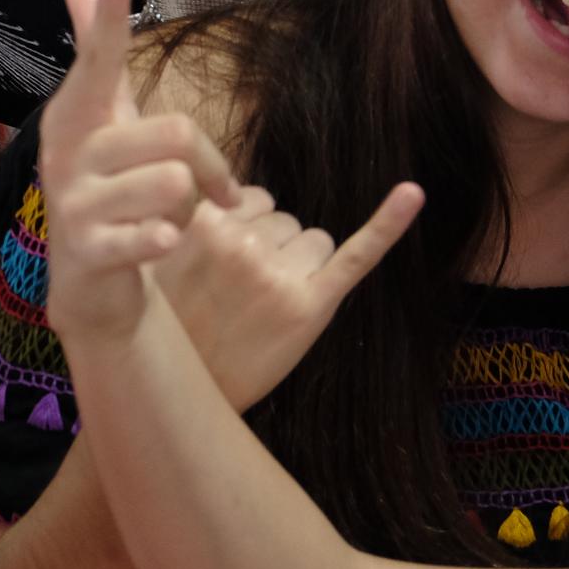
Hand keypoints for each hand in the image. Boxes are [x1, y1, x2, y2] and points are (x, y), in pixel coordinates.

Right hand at [38, 0, 238, 344]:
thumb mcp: (103, 119)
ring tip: (172, 220)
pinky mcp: (89, 249)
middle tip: (221, 192)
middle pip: (176, 133)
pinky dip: (168, 238)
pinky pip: (155, 231)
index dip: (105, 18)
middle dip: (214, 166)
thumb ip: (94, 53)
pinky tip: (160, 244)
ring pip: (174, 183)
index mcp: (75, 116)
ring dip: (193, 208)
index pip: (97, 60)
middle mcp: (66, 152)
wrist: (88, 286)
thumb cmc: (109, 190)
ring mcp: (75, 201)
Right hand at [152, 179, 424, 411]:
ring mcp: (277, 273)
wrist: (176, 394)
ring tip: (262, 308)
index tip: (224, 262)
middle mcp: (240, 241)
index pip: (254, 198)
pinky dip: (387, 224)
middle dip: (273, 249)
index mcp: (201, 221)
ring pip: (314, 240)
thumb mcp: (157, 254)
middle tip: (239, 294)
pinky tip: (410, 195)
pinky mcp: (310, 306)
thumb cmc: (172, 321)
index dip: (247, 228)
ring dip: (299, 267)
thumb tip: (211, 175)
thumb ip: (186, 213)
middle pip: (285, 220)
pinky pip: (355, 255)